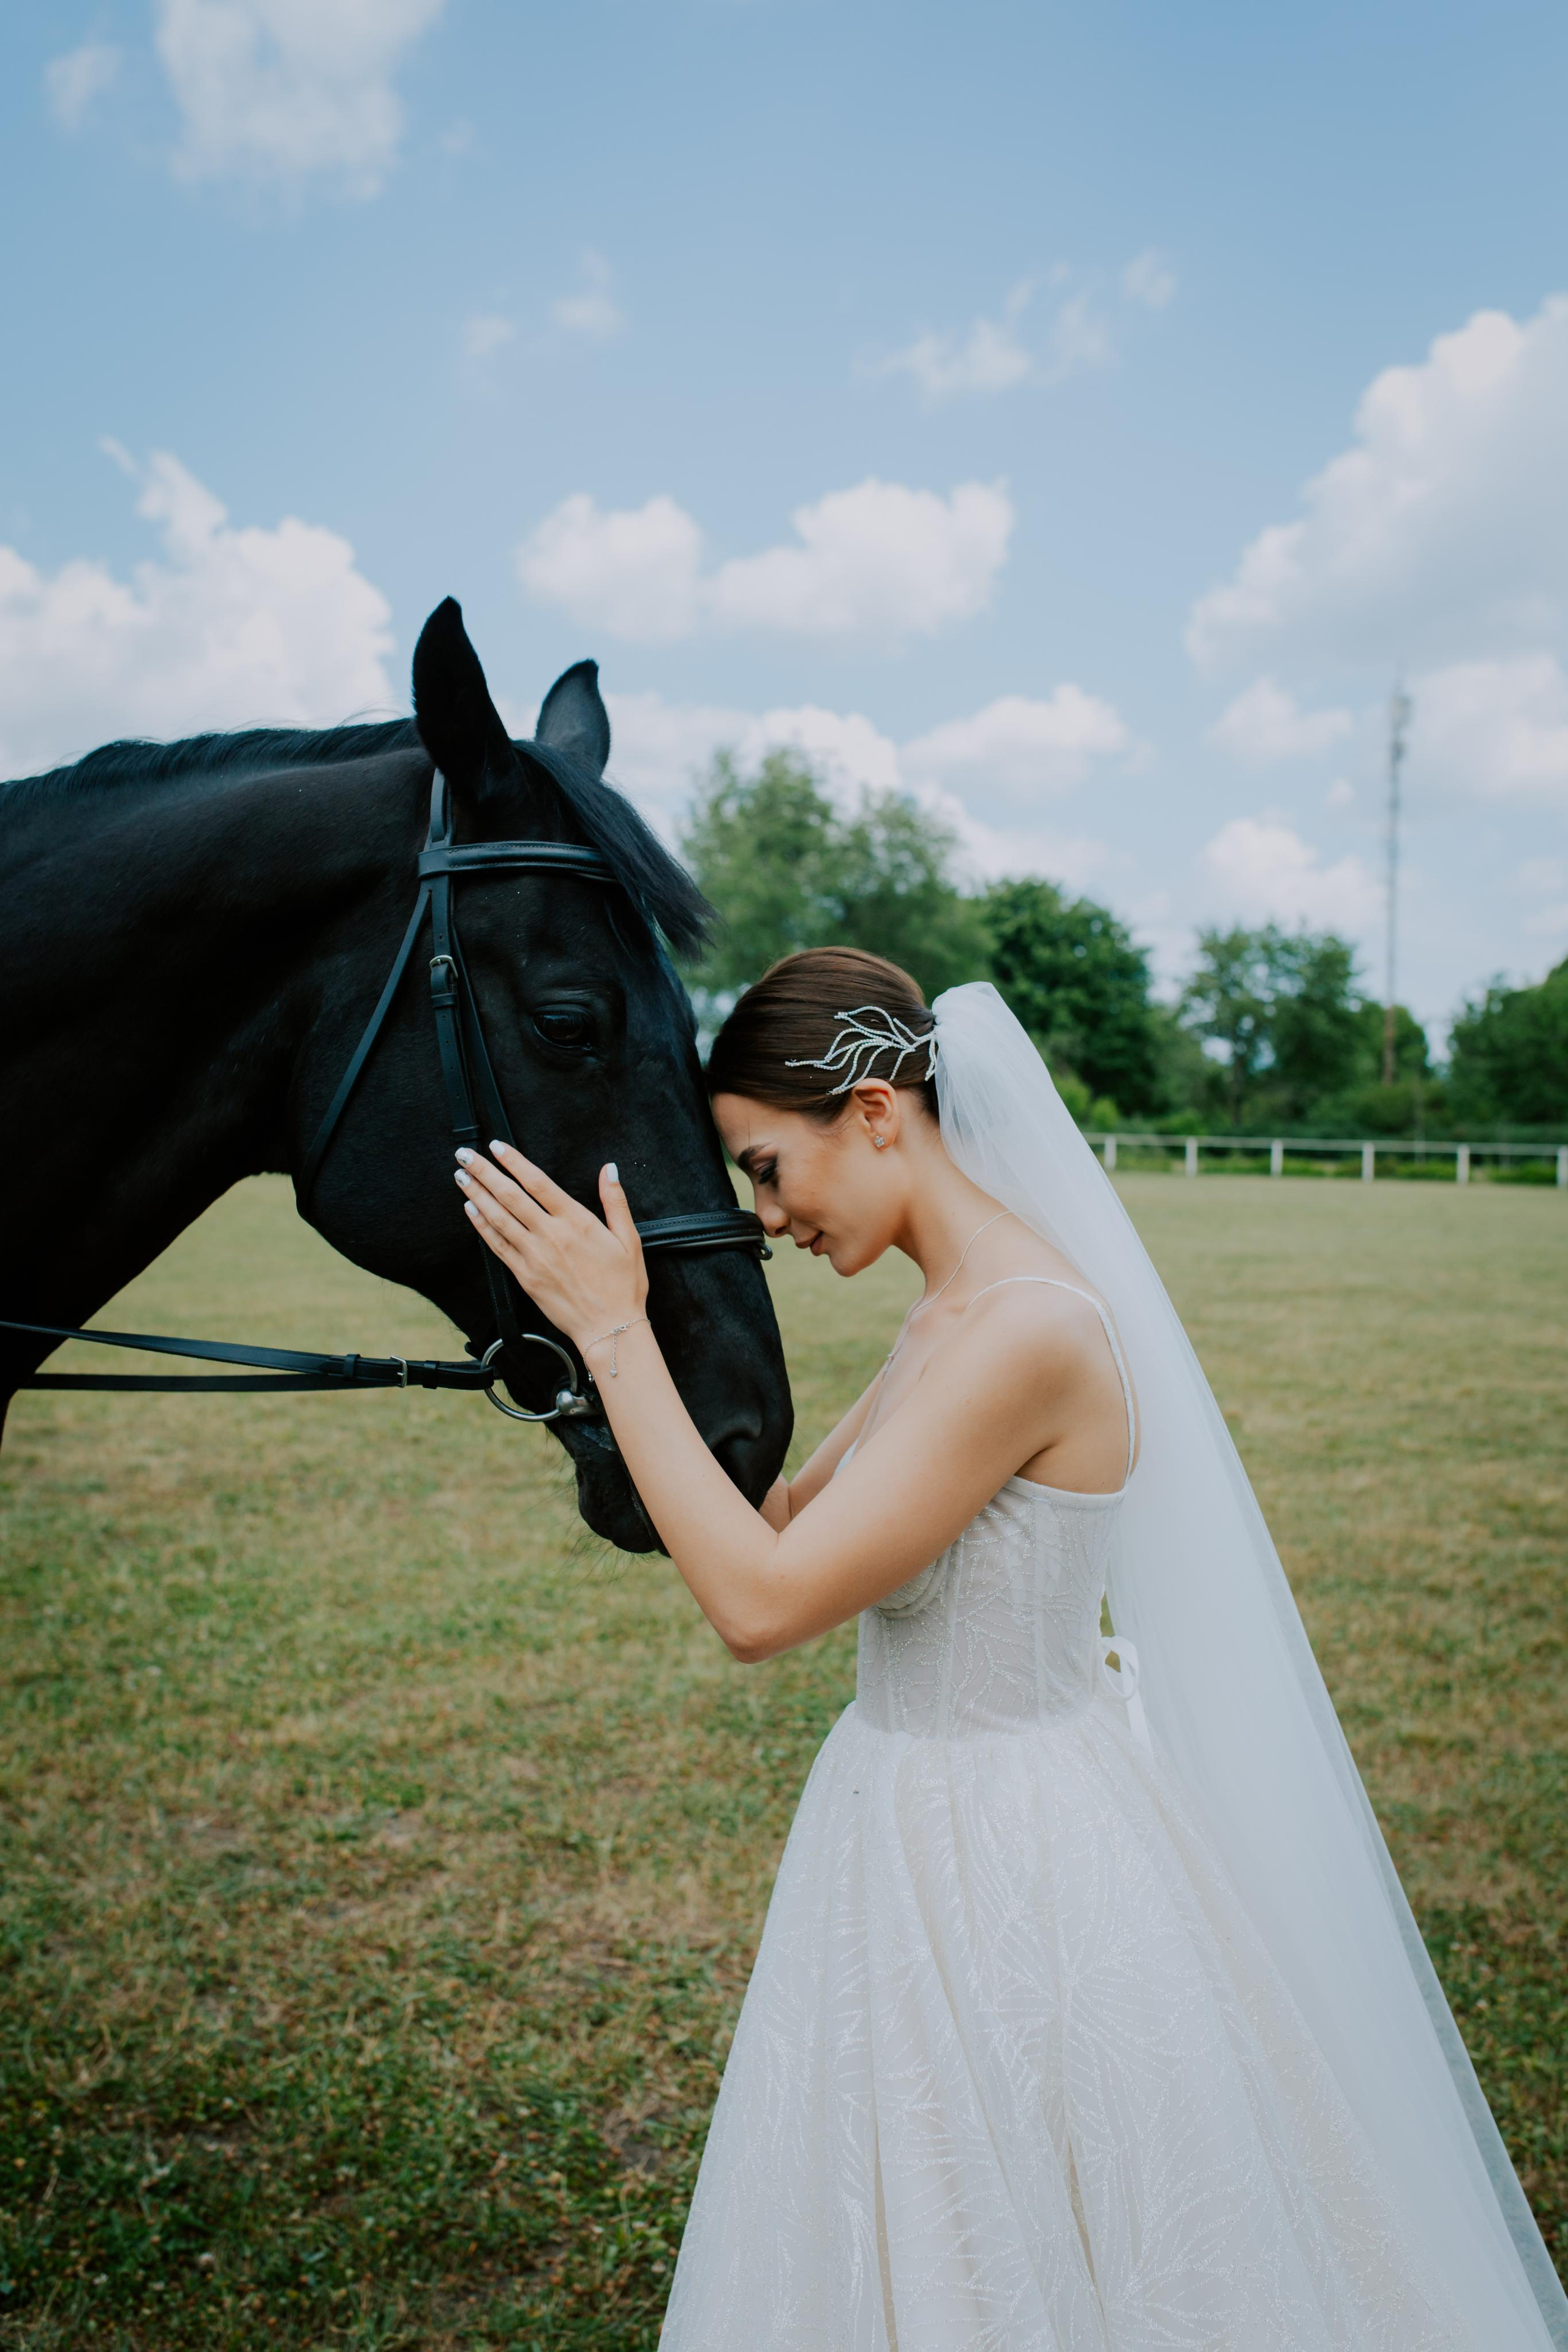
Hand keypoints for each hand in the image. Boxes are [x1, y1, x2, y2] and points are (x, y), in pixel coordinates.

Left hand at [455, 1142, 646, 1354]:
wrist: (610, 1327)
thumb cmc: (622, 1286)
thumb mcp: (629, 1239)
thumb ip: (615, 1201)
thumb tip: (610, 1170)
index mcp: (577, 1222)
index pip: (538, 1182)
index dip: (514, 1162)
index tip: (497, 1147)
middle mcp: (551, 1235)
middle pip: (510, 1196)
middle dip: (485, 1172)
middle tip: (464, 1155)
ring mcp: (535, 1256)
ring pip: (499, 1218)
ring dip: (477, 1194)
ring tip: (461, 1176)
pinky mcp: (525, 1276)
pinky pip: (498, 1246)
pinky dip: (482, 1226)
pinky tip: (471, 1210)